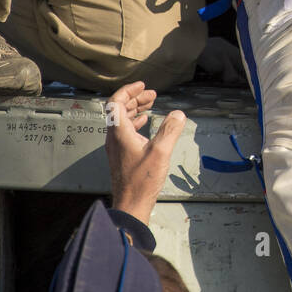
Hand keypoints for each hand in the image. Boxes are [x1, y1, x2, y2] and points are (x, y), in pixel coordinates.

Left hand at [105, 81, 187, 224]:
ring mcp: (116, 147)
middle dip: (135, 98)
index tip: (142, 86)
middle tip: (151, 94)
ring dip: (135, 109)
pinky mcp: (121, 155)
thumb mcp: (161, 152)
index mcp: (119, 133)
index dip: (128, 91)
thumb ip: (170, 130)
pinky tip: (146, 123)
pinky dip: (135, 122)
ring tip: (150, 104)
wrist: (131, 205)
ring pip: (122, 120)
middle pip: (119, 109)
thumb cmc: (142, 181)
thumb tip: (178, 114)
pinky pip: (125, 131)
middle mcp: (114, 138)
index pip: (115, 103)